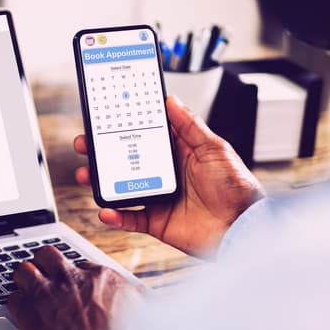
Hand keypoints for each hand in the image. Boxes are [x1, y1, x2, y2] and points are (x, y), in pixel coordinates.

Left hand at [8, 246, 144, 329]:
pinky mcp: (26, 309)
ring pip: (24, 270)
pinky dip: (17, 305)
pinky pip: (13, 297)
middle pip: (47, 254)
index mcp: (98, 277)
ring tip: (27, 288)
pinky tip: (22, 312)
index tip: (72, 282)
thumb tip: (140, 293)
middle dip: (44, 263)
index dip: (74, 273)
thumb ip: (134, 298)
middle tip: (44, 274)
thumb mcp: (136, 314)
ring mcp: (45, 291)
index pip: (79, 263)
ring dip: (25, 279)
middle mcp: (69, 278)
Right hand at [74, 96, 264, 257]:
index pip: (144, 135)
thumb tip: (172, 101)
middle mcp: (164, 174)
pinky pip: (128, 218)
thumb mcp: (215, 148)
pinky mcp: (155, 221)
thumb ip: (190, 126)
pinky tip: (105, 209)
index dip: (124, 126)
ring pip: (120, 187)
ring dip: (100, 181)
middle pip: (125, 159)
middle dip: (102, 151)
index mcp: (178, 153)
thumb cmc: (237, 189)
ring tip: (86, 174)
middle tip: (86, 143)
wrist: (243, 229)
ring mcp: (157, 197)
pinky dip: (114, 215)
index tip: (105, 117)